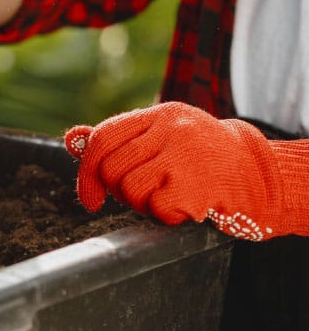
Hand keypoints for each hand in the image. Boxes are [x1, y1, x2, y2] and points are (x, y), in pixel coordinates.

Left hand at [64, 102, 308, 240]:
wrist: (260, 175)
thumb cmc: (202, 158)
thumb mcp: (162, 138)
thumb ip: (118, 140)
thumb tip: (71, 140)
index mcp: (160, 114)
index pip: (103, 137)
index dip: (86, 171)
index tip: (90, 199)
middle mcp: (171, 129)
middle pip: (111, 169)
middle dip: (120, 192)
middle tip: (145, 196)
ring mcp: (184, 154)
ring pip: (129, 189)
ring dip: (143, 205)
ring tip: (169, 197)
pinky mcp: (196, 183)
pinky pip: (155, 209)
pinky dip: (166, 216)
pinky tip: (187, 206)